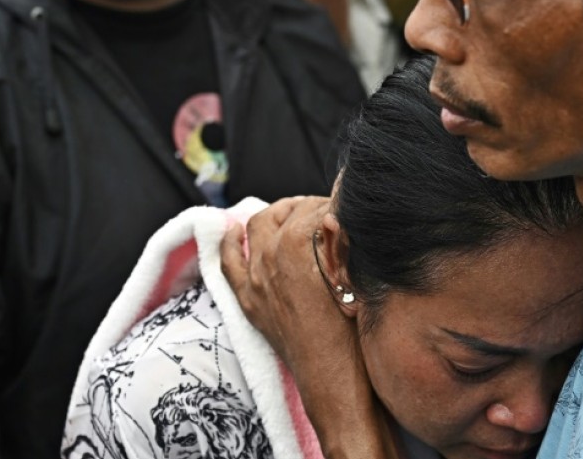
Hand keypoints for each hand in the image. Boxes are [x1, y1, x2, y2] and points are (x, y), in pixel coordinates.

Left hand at [220, 196, 399, 458]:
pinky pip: (229, 261)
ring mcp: (254, 279)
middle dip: (304, 206)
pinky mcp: (249, 300)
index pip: (312, 207)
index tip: (345, 208)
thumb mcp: (354, 275)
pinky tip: (237, 232)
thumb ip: (341, 239)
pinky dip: (232, 242)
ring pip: (255, 227)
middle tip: (324, 212)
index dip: (332, 204)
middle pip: (282, 211)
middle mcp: (267, 258)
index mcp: (295, 245)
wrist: (335, 378)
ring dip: (275, 216)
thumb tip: (334, 213)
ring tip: (294, 217)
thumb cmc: (353, 330)